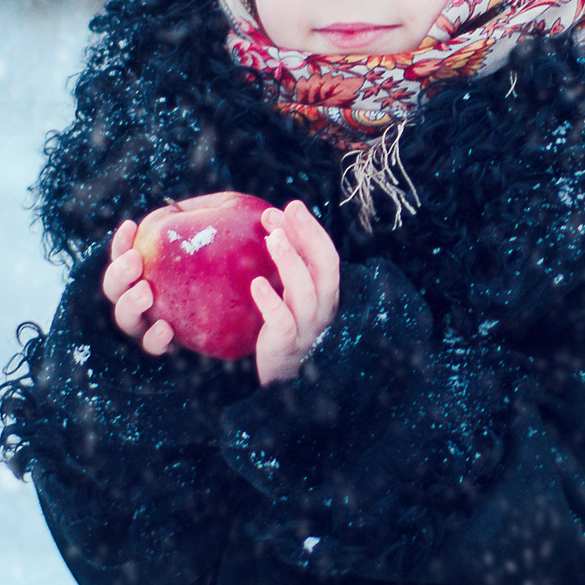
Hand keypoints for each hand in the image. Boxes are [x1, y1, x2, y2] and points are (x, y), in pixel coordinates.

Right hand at [102, 194, 230, 356]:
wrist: (260, 308)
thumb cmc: (242, 260)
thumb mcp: (232, 230)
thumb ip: (214, 214)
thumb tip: (193, 203)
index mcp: (151, 268)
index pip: (126, 253)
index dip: (122, 241)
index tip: (132, 225)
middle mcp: (144, 296)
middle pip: (115, 287)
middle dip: (119, 272)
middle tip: (136, 261)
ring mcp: (152, 322)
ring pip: (126, 319)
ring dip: (129, 304)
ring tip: (146, 292)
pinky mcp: (171, 345)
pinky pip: (154, 347)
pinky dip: (154, 339)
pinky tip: (166, 330)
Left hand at [251, 200, 340, 384]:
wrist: (281, 378)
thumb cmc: (284, 329)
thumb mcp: (290, 293)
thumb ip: (288, 262)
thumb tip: (273, 220)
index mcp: (326, 294)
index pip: (326, 256)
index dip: (311, 230)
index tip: (290, 206)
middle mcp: (323, 309)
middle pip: (326, 268)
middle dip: (309, 235)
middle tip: (288, 209)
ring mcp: (306, 329)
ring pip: (307, 292)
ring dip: (291, 262)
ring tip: (274, 238)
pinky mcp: (285, 346)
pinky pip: (283, 323)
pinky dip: (271, 302)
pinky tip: (257, 283)